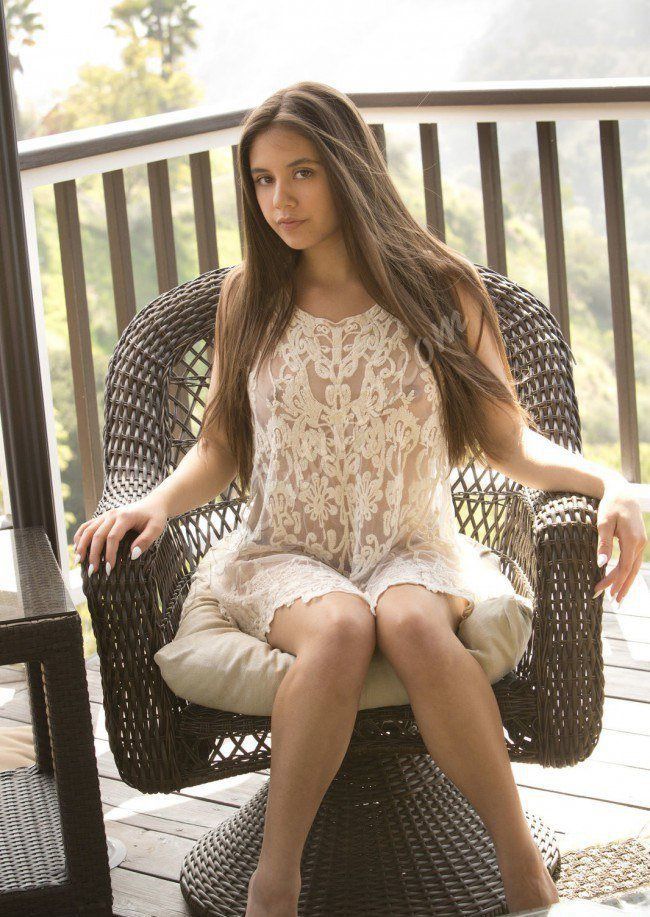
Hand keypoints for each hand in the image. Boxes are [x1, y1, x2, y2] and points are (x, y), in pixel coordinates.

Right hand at [72, 494, 169, 576]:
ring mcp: (106, 515)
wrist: (153, 503)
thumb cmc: (155, 517)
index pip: (113, 537)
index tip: (109, 569)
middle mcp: (112, 514)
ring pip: (88, 530)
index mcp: (125, 517)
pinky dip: (79, 536)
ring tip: (78, 562)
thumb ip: (145, 541)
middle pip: (97, 535)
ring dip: (81, 546)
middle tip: (93, 571)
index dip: (109, 554)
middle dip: (93, 554)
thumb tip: (132, 555)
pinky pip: (87, 526)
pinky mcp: (103, 517)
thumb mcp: (156, 528)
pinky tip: (77, 549)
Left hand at [593, 481, 647, 603]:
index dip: (612, 581)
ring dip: (626, 582)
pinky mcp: (638, 541)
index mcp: (632, 540)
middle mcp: (640, 544)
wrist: (622, 492)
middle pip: (630, 571)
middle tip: (610, 601)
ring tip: (617, 596)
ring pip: (634, 568)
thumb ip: (603, 544)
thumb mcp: (603, 523)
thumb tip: (601, 564)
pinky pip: (634, 561)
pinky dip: (628, 572)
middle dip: (620, 586)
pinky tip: (621, 580)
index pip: (623, 567)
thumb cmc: (611, 506)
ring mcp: (641, 543)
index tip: (599, 590)